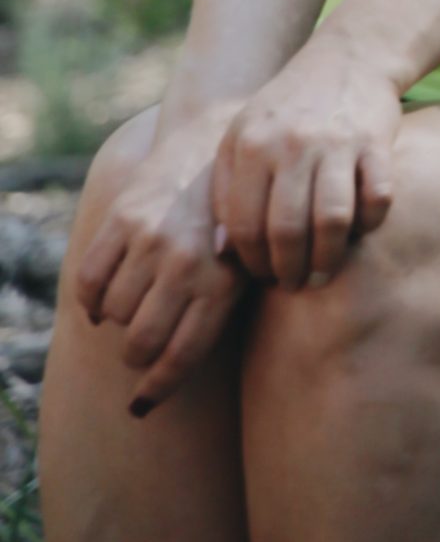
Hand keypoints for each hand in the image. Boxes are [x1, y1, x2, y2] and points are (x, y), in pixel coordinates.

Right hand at [76, 109, 249, 411]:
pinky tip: (106, 296)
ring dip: (117, 322)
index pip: (180, 358)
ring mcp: (152, 239)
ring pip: (113, 314)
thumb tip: (172, 370)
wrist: (218, 137)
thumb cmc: (238, 214)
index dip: (156, 390)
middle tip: (139, 351)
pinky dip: (92, 298)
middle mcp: (187, 264)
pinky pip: (89, 280)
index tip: (142, 404)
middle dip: (136, 357)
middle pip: (141, 342)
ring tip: (132, 311)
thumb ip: (219, 310)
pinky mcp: (124, 217)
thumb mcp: (248, 261)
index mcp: (224, 283)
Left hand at [211, 33, 399, 290]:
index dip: (252, 262)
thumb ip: (228, 189)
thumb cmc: (288, 110)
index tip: (263, 275)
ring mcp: (336, 142)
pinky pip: (376, 201)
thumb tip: (223, 252)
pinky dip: (368, 225)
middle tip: (295, 284)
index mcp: (250, 145)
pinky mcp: (376, 143)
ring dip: (328, 259)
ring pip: (332, 222)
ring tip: (323, 273)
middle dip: (290, 270)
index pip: (243, 226)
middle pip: (287, 230)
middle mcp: (290, 143)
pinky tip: (358, 233)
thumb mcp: (244, 137)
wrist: (348, 58)